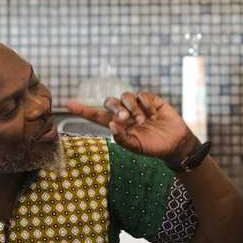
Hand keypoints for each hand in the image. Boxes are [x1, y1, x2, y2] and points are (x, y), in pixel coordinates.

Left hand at [64, 91, 195, 164]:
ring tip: (142, 120)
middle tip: (126, 119)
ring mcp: (138, 106)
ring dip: (132, 108)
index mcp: (118, 126)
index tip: (67, 103)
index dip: (83, 110)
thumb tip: (111, 124)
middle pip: (110, 102)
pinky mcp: (150, 100)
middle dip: (115, 108)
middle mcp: (125, 114)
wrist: (175, 143)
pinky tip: (152, 113)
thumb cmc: (153, 148)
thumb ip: (121, 138)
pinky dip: (144, 103)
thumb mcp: (136, 147)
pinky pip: (141, 95)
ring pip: (125, 96)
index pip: (96, 116)